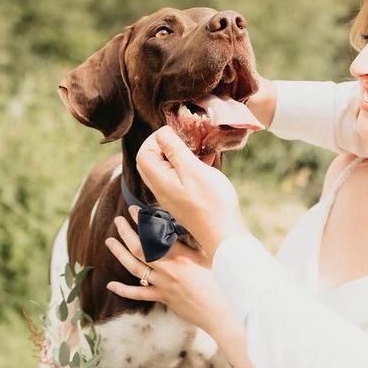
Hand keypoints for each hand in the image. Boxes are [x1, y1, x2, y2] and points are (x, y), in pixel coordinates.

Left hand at [105, 207, 239, 336]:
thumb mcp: (210, 256)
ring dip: (119, 253)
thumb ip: (196, 241)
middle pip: (139, 248)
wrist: (221, 311)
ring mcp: (163, 284)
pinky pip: (138, 294)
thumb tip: (187, 225)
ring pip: (134, 267)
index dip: (141, 220)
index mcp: (180, 256)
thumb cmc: (222, 282)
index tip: (132, 209)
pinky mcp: (163, 297)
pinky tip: (110, 285)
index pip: (155, 233)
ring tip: (110, 241)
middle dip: (126, 232)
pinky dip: (123, 290)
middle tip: (117, 221)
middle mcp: (168, 268)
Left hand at [136, 126, 248, 255]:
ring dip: (179, 156)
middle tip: (186, 140)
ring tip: (198, 150)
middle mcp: (161, 189)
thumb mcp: (193, 170)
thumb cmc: (211, 202)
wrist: (224, 235)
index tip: (176, 134)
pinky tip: (206, 163)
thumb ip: (174, 150)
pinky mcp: (183, 200)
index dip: (155, 139)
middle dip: (166, 146)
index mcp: (159, 180)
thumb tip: (160, 132)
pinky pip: (178, 178)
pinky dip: (188, 167)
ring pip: (166, 169)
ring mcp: (172, 196)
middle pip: (152, 161)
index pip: (143, 153)